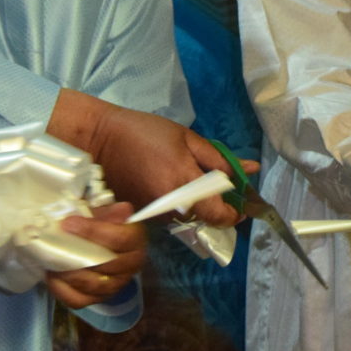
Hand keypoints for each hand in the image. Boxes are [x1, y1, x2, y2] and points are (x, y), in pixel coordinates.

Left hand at [46, 202, 146, 309]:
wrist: (101, 244)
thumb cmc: (103, 225)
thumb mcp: (105, 213)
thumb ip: (104, 212)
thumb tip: (105, 211)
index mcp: (135, 241)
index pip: (120, 239)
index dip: (93, 231)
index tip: (69, 223)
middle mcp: (130, 266)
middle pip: (106, 265)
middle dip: (79, 254)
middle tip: (56, 244)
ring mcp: (114, 286)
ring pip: (93, 285)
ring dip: (69, 274)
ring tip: (52, 261)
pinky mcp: (97, 299)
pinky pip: (79, 300)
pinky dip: (62, 290)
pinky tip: (52, 276)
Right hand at [59, 92, 243, 226]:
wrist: (100, 141)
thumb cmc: (145, 132)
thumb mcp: (187, 138)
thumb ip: (219, 159)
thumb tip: (250, 170)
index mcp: (185, 183)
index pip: (220, 215)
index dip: (235, 213)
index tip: (239, 202)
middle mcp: (171, 206)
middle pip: (205, 218)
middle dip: (214, 204)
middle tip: (212, 182)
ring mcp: (154, 215)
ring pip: (188, 218)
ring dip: (194, 204)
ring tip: (182, 176)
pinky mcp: (142, 217)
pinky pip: (169, 217)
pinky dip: (176, 204)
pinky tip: (166, 182)